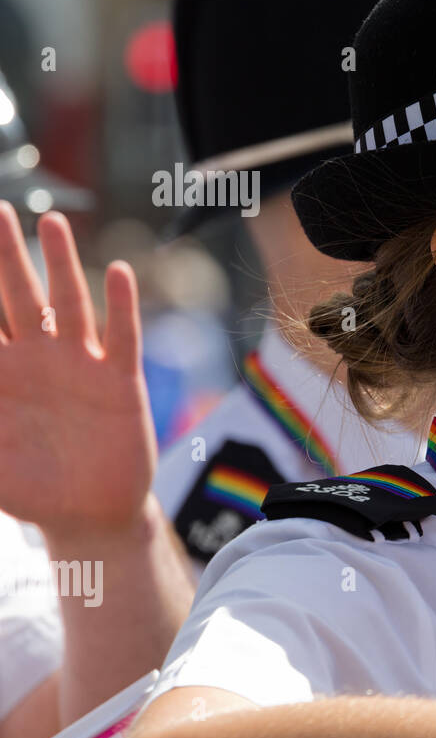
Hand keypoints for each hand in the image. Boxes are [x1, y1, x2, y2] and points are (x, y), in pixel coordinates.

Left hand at [0, 202, 155, 538]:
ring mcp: (80, 366)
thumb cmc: (29, 490)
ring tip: (52, 222)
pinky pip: (121, 336)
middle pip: (18, 295)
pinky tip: (117, 273)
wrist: (89, 515)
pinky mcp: (120, 381)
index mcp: (0, 374)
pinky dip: (120, 306)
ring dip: (60, 263)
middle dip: (4, 254)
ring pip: (68, 303)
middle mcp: (39, 359)